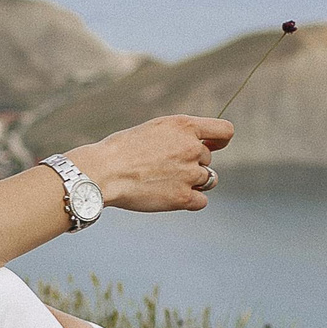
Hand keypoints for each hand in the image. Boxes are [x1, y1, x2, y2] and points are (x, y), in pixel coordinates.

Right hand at [67, 114, 232, 211]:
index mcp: (184, 126)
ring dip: (192, 182)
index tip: (212, 146)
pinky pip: (201, 201)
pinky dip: (189, 200)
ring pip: (208, 180)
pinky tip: (167, 196)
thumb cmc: (121, 150)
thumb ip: (180, 135)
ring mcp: (190, 174)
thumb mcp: (153, 129)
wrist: (102, 172)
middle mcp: (192, 148)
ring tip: (163, 181)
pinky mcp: (183, 197)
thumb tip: (208, 147)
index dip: (219, 141)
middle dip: (191, 163)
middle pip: (207, 159)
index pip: (224, 131)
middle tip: (162, 167)